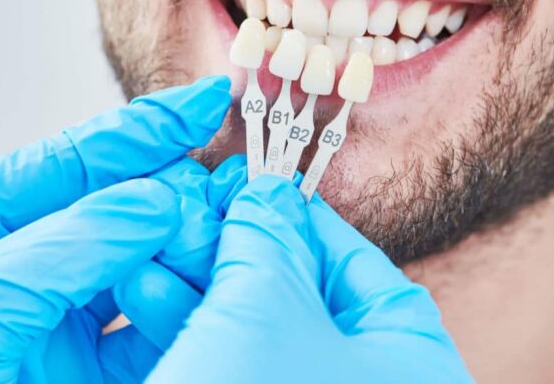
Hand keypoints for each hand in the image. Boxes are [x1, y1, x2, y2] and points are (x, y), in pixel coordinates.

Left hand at [0, 76, 231, 382]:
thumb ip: (61, 249)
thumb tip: (152, 201)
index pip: (61, 165)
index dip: (133, 133)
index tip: (199, 107)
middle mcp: (16, 268)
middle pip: (108, 211)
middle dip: (165, 193)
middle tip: (218, 183)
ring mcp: (53, 322)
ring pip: (137, 269)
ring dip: (180, 251)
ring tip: (217, 235)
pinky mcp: (85, 375)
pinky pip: (147, 334)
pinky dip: (178, 313)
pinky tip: (199, 293)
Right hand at [145, 175, 473, 382]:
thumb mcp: (263, 313)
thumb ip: (266, 240)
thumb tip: (262, 194)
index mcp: (410, 365)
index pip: (360, 267)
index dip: (299, 218)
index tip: (249, 188)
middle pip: (302, 298)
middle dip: (235, 251)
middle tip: (188, 213)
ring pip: (256, 336)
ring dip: (198, 289)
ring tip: (148, 250)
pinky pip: (230, 368)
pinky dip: (190, 333)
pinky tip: (142, 293)